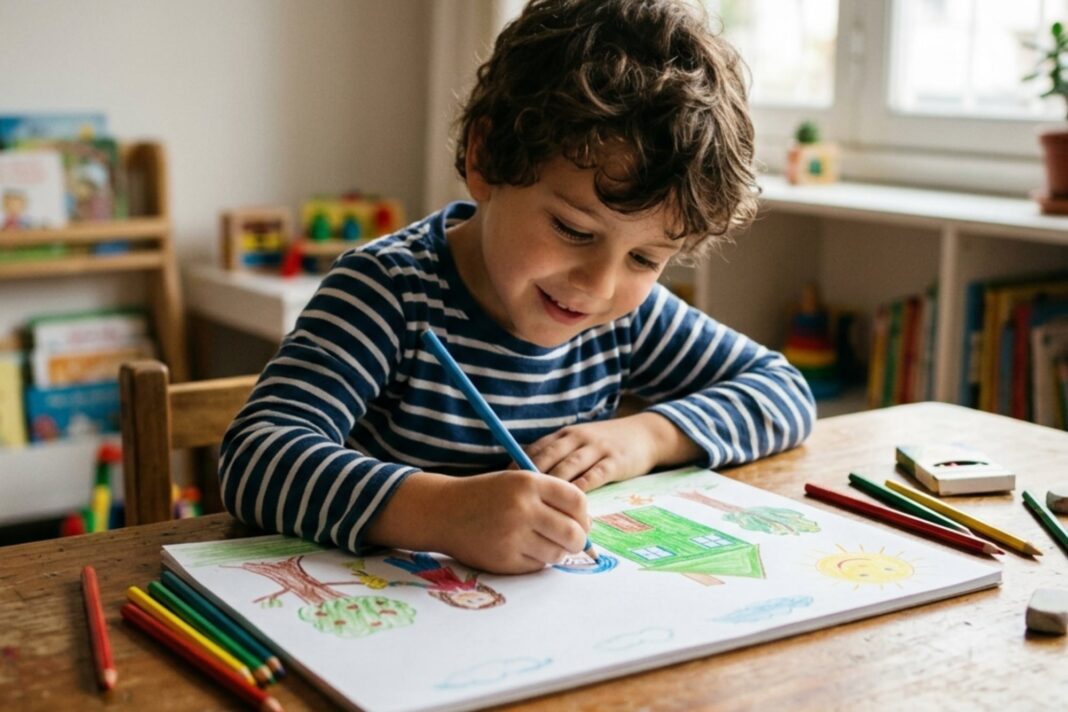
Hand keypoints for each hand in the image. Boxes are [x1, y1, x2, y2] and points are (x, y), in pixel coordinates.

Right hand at [438, 471, 590, 573]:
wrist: (444, 511)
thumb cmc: (487, 496)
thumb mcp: (517, 481)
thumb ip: (551, 498)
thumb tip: (587, 525)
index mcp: (528, 483)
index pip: (577, 501)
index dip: (583, 515)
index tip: (579, 521)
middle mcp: (522, 508)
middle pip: (574, 533)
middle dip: (578, 540)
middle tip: (571, 540)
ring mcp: (512, 536)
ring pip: (557, 553)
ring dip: (556, 552)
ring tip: (541, 542)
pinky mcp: (504, 559)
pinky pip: (537, 566)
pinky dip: (536, 560)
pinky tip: (521, 549)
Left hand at [525, 412, 701, 491]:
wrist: (645, 435)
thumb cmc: (605, 445)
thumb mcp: (579, 443)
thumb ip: (556, 458)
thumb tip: (524, 482)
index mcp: (564, 435)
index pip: (535, 450)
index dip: (517, 467)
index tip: (502, 487)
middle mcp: (576, 438)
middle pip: (547, 457)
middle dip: (529, 478)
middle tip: (514, 500)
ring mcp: (596, 448)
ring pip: (568, 467)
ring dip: (552, 487)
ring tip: (537, 507)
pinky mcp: (614, 461)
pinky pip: (594, 475)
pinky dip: (580, 489)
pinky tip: (570, 504)